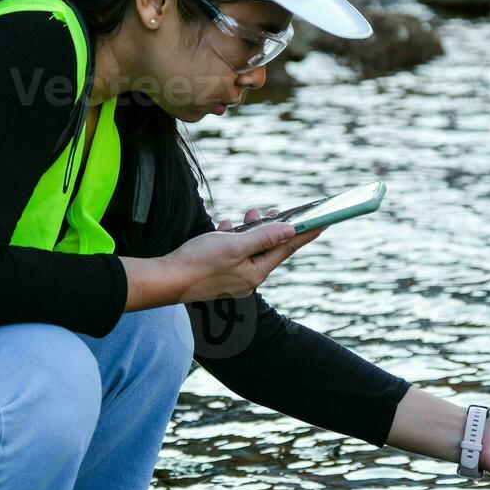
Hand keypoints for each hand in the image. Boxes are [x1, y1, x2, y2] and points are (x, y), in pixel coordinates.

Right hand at [166, 207, 324, 302]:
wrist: (166, 279)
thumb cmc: (199, 262)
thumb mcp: (235, 245)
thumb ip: (264, 237)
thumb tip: (290, 229)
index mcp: (256, 272)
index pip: (287, 249)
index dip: (305, 233)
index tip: (324, 221)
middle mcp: (248, 277)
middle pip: (270, 248)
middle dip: (274, 228)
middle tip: (278, 210)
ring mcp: (233, 276)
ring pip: (250, 249)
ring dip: (252, 230)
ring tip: (251, 213)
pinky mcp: (218, 273)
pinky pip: (233, 252)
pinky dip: (233, 237)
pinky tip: (225, 227)